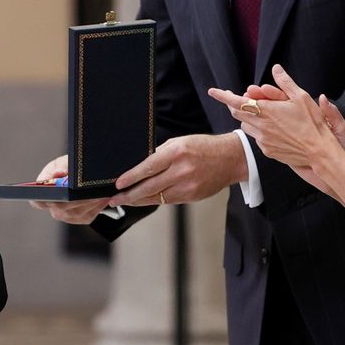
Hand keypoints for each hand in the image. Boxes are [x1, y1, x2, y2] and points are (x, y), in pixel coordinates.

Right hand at [30, 154, 110, 225]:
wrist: (83, 176)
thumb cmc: (67, 168)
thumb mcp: (62, 163)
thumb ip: (59, 167)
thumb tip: (58, 174)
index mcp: (43, 196)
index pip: (37, 202)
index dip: (41, 200)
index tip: (52, 193)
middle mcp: (55, 209)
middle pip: (62, 207)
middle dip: (75, 198)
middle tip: (86, 189)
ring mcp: (69, 216)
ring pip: (78, 211)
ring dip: (89, 200)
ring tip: (99, 189)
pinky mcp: (84, 218)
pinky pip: (90, 213)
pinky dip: (98, 204)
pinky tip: (103, 195)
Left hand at [109, 133, 245, 207]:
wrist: (230, 159)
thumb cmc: (203, 148)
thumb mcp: (180, 143)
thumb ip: (160, 155)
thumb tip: (139, 168)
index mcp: (177, 152)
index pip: (148, 167)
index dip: (131, 177)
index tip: (118, 184)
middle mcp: (182, 170)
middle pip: (149, 187)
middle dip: (129, 195)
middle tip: (114, 199)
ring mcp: (188, 185)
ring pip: (157, 197)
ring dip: (138, 200)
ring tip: (124, 201)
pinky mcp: (192, 196)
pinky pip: (168, 200)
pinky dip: (155, 200)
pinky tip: (144, 199)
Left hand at [209, 65, 344, 193]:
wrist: (318, 151)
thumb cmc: (312, 123)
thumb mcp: (301, 97)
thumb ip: (285, 82)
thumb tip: (276, 68)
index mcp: (267, 111)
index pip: (237, 102)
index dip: (223, 96)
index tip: (213, 91)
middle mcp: (261, 125)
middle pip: (238, 113)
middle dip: (236, 105)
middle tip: (242, 99)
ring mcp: (262, 139)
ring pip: (246, 125)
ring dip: (248, 118)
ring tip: (260, 114)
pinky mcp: (267, 150)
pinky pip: (256, 137)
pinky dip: (258, 130)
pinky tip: (271, 128)